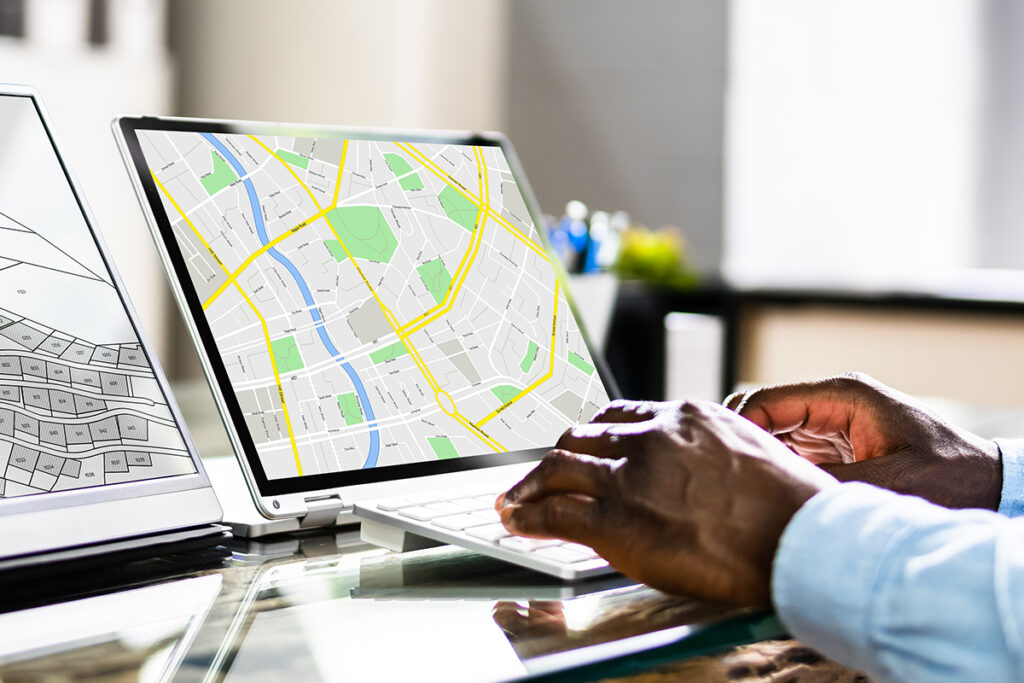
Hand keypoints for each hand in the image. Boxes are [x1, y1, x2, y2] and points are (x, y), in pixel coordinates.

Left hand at [496, 400, 836, 605]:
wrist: (802, 539)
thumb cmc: (792, 508)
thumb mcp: (750, 454)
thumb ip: (709, 452)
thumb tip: (695, 471)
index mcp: (686, 416)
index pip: (620, 415)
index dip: (593, 434)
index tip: (581, 446)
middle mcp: (652, 436)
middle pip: (582, 436)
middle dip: (557, 457)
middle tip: (541, 475)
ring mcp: (631, 475)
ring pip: (559, 467)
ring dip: (530, 485)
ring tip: (515, 499)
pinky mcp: (617, 518)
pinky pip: (556, 512)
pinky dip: (528, 516)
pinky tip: (518, 521)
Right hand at [726, 373, 1002, 509]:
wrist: (991, 487)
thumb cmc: (952, 478)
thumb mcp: (887, 481)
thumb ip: (826, 483)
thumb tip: (771, 491)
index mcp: (844, 396)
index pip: (769, 400)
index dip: (739, 426)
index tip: (721, 460)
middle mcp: (834, 404)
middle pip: (766, 416)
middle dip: (744, 444)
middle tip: (723, 478)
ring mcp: (834, 425)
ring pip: (775, 436)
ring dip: (760, 459)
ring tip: (739, 489)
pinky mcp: (838, 448)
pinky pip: (794, 454)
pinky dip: (779, 471)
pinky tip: (767, 494)